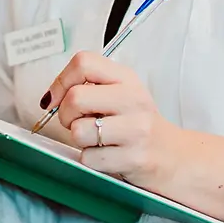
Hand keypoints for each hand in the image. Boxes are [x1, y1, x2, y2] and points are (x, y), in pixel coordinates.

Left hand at [44, 51, 186, 192]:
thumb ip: (89, 85)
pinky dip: (91, 160)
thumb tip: (50, 98)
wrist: (173, 155)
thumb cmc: (136, 122)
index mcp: (126, 78)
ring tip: (96, 139)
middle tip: (76, 122)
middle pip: (75, 98)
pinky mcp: (134, 158)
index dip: (61, 81)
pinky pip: (90, 159)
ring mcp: (136, 129)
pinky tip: (108, 155)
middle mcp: (133, 99)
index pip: (83, 62)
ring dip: (79, 140)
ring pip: (79, 131)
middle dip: (65, 115)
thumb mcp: (120, 92)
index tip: (56, 98)